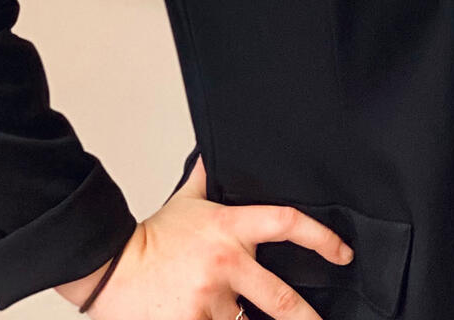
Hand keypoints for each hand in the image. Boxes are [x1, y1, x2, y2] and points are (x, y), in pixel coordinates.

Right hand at [56, 154, 353, 318]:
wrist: (111, 267)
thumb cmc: (151, 238)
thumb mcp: (186, 200)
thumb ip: (205, 176)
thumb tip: (211, 150)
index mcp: (230, 229)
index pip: (287, 223)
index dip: (321, 238)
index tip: (342, 253)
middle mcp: (227, 265)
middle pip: (282, 299)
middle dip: (308, 317)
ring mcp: (211, 301)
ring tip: (241, 314)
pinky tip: (219, 319)